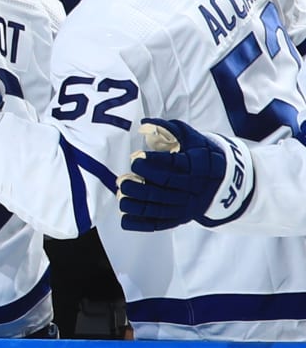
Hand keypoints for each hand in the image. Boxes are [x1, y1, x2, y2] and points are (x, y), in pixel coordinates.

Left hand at [118, 118, 252, 230]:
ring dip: (137, 205)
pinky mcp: (181, 218)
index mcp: (196, 166)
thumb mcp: (192, 139)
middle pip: (164, 190)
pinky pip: (160, 224)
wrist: (224, 181)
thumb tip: (145, 123)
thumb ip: (170, 129)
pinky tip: (125, 219)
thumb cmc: (200, 155)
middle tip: (124, 180)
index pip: (174, 165)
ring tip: (122, 196)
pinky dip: (141, 224)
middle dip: (140, 186)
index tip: (137, 158)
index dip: (154, 162)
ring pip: (160, 208)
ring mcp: (186, 206)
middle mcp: (192, 188)